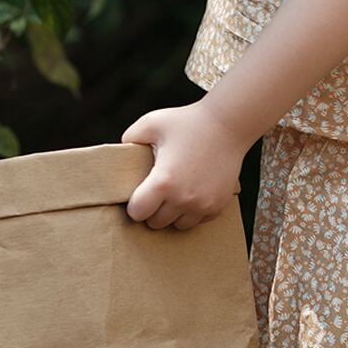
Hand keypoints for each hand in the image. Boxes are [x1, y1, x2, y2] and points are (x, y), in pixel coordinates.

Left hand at [121, 99, 249, 228]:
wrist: (228, 124)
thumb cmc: (188, 122)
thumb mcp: (151, 123)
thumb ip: (129, 139)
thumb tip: (119, 156)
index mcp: (163, 182)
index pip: (137, 213)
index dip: (134, 205)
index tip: (138, 193)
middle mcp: (183, 198)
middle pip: (156, 223)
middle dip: (152, 210)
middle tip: (156, 192)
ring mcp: (203, 204)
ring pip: (178, 225)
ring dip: (173, 214)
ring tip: (174, 194)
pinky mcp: (218, 205)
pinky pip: (198, 221)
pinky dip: (193, 212)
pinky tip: (192, 193)